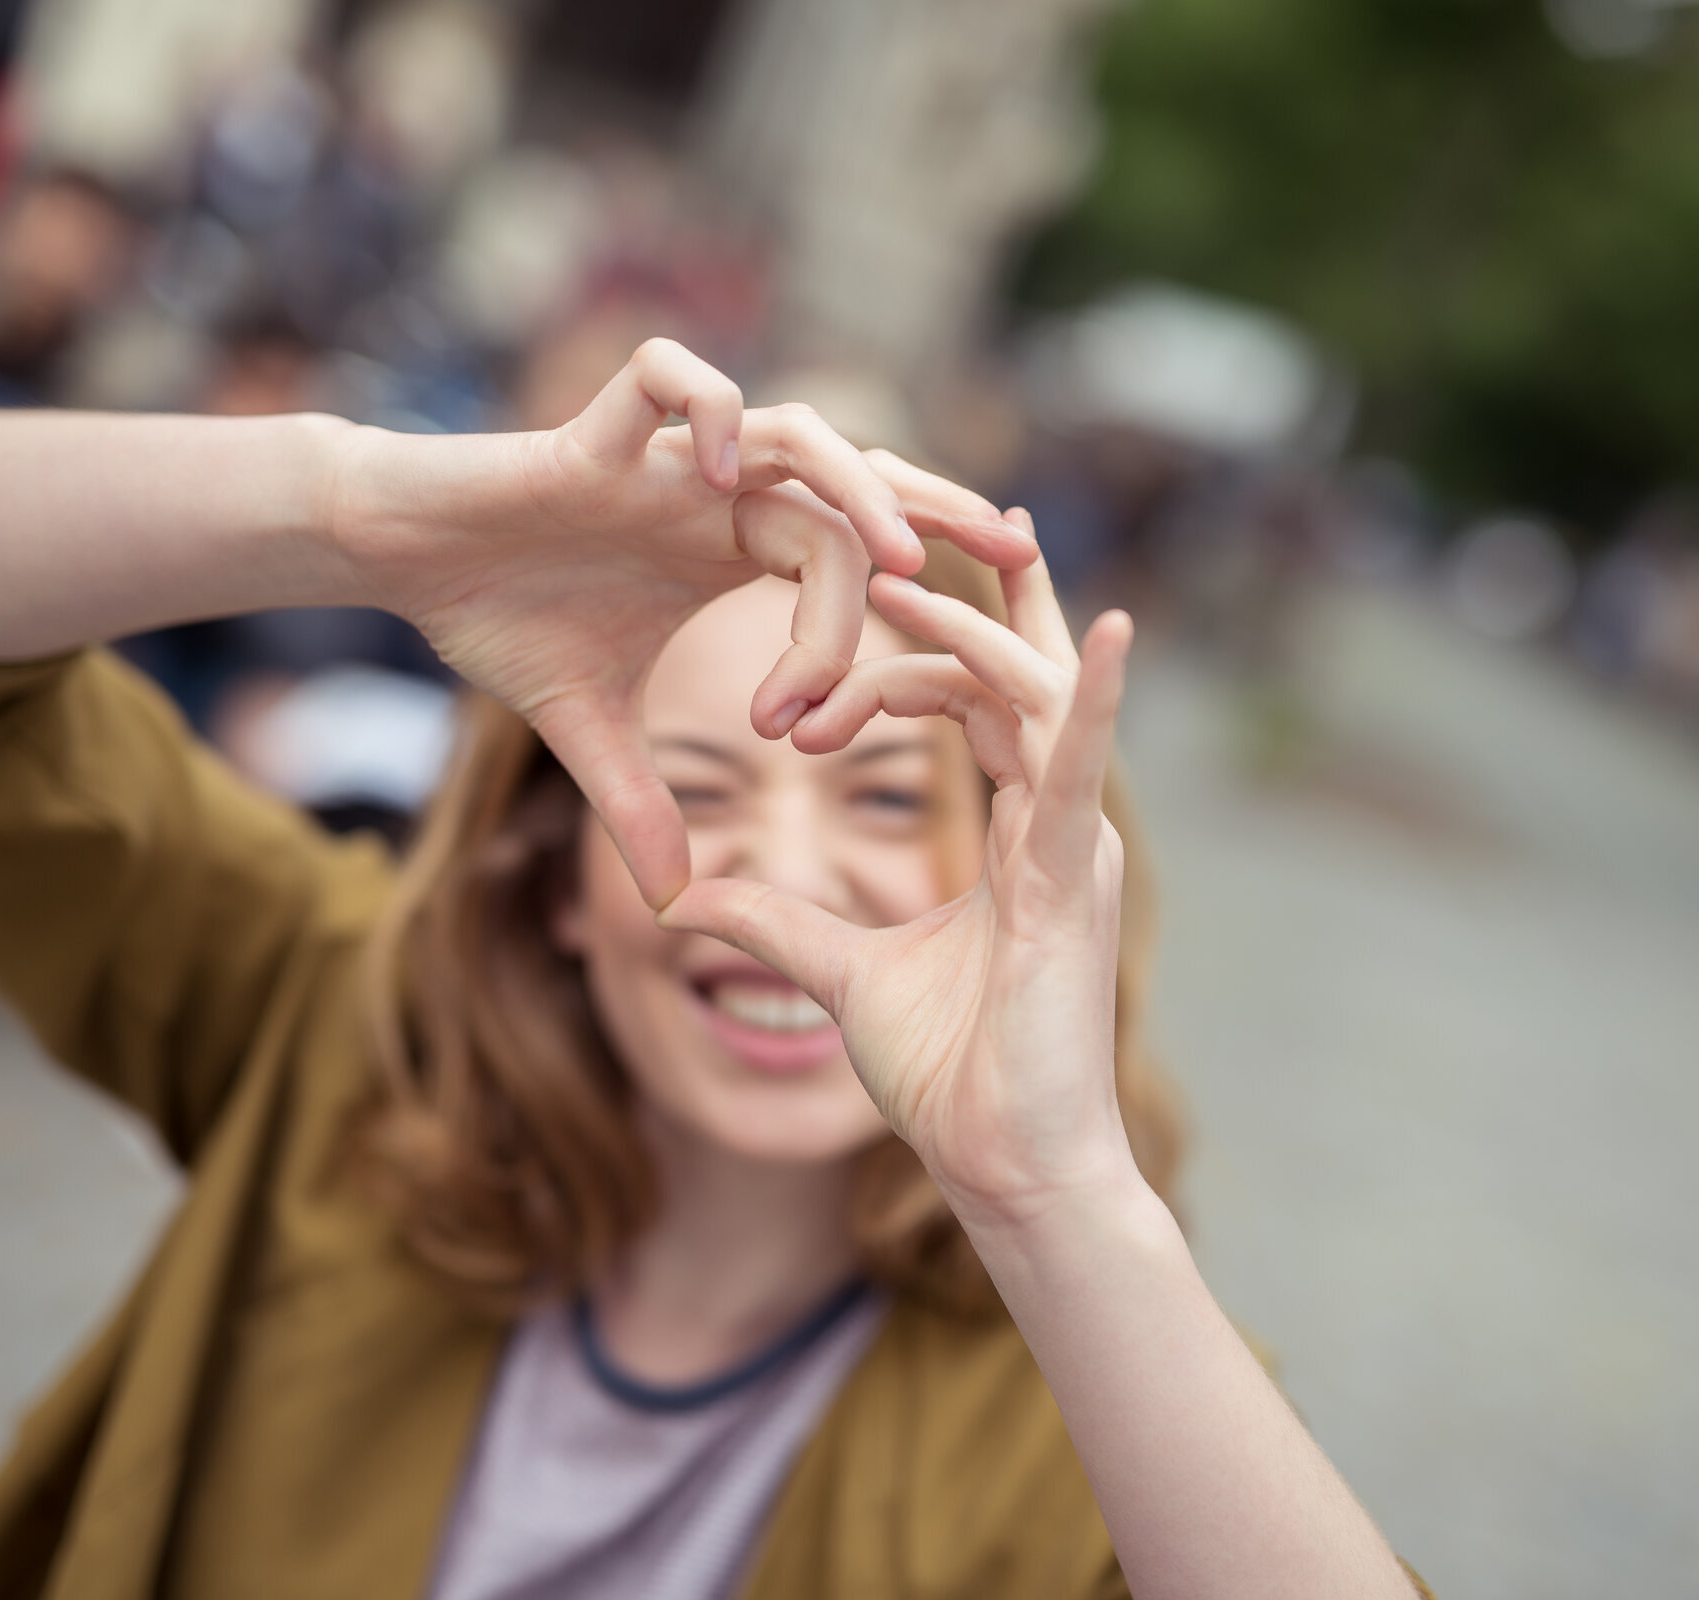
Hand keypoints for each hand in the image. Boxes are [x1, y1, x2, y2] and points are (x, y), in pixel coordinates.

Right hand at [345, 338, 1032, 906]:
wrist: (408, 556)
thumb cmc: (500, 620)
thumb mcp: (587, 730)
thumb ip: (640, 802)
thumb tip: (674, 903)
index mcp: (731, 547)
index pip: (846, 560)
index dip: (867, 629)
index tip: (822, 723)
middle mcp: (715, 490)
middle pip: (854, 482)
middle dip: (937, 513)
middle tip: (1016, 562)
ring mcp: (663, 454)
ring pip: (793, 431)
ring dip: (853, 486)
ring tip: (897, 555)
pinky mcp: (593, 430)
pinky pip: (669, 379)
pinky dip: (708, 404)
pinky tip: (726, 469)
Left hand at [659, 528, 1139, 1224]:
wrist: (1006, 1172)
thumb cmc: (949, 1078)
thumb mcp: (841, 972)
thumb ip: (776, 922)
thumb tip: (688, 903)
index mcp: (1016, 833)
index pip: (980, 699)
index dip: (929, 639)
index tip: (857, 592)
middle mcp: (1056, 822)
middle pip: (1008, 670)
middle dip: (947, 602)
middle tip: (877, 539)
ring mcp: (1074, 844)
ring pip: (1029, 696)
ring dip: (966, 632)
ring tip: (897, 580)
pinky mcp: (1073, 880)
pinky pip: (1079, 768)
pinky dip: (1091, 695)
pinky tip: (1098, 621)